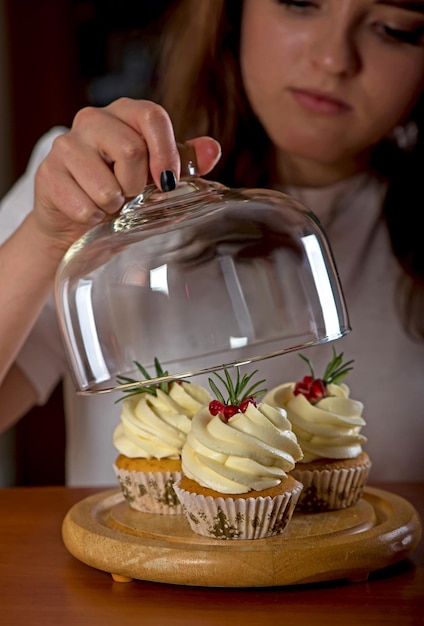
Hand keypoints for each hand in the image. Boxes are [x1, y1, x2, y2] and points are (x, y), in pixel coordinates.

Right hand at [32, 98, 221, 253]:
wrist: (77, 224)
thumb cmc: (121, 193)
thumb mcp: (156, 177)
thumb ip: (183, 161)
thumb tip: (213, 149)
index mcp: (124, 114)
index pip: (151, 115)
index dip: (165, 152)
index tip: (168, 182)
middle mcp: (92, 120)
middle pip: (131, 149)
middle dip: (137, 185)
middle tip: (131, 195)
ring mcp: (66, 145)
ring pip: (105, 183)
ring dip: (114, 205)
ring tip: (109, 204)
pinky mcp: (48, 174)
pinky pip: (83, 204)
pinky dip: (93, 218)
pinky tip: (89, 213)